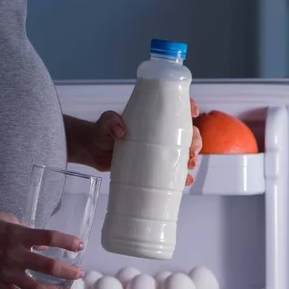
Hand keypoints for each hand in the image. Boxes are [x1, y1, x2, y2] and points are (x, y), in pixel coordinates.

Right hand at [0, 209, 84, 288]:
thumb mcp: (8, 220)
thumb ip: (28, 232)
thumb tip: (45, 245)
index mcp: (17, 235)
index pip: (49, 237)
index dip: (68, 242)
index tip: (80, 245)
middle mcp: (13, 255)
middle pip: (47, 267)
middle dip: (68, 272)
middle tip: (80, 273)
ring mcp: (5, 271)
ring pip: (36, 288)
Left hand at [77, 100, 202, 182]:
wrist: (93, 152)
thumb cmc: (101, 132)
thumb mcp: (105, 122)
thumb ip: (111, 121)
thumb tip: (121, 130)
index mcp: (151, 118)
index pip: (175, 108)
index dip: (188, 107)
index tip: (193, 112)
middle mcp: (158, 133)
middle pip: (186, 133)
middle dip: (195, 141)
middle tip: (192, 152)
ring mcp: (157, 150)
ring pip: (182, 152)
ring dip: (191, 159)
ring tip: (190, 166)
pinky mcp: (152, 166)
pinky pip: (171, 171)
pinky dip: (181, 176)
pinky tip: (186, 181)